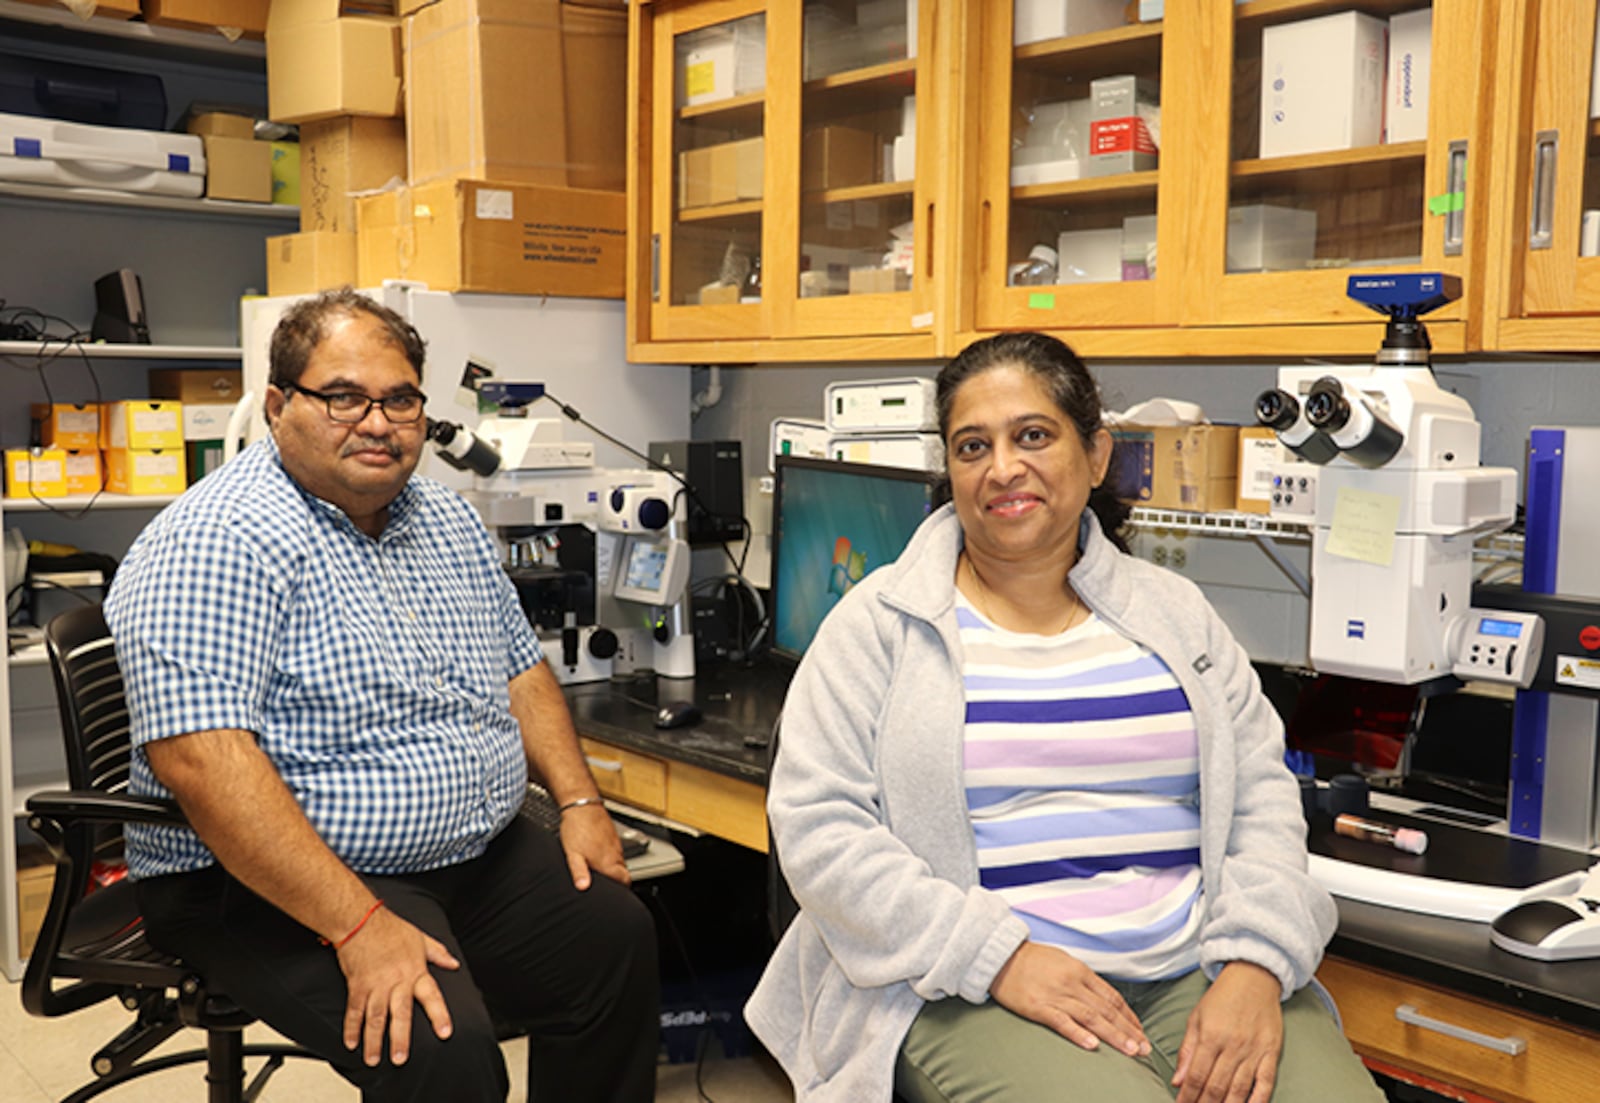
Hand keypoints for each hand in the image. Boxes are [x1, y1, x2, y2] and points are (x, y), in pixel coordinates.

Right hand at [335, 905, 460, 1066]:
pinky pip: (354, 1010)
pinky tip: (351, 1043)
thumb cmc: (391, 928)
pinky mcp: (357, 985)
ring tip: (374, 1060)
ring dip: (373, 1040)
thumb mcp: (421, 938)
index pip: (432, 995)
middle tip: (400, 1058)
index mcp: (416, 971)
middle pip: (400, 1013)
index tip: (445, 1032)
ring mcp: (375, 985)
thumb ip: (439, 954)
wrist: (360, 920)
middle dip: (400, 1038)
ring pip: (375, 1017)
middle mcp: (396, 981)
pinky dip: (351, 1028)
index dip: (439, 1014)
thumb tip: (454, 964)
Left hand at [559, 803, 629, 888]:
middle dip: (615, 879)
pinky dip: (608, 855)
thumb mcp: (573, 855)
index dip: (622, 888)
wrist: (582, 805)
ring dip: (611, 866)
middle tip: (603, 881)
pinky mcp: (612, 836)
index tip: (615, 891)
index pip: (625, 881)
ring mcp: (615, 844)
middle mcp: (615, 854)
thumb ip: (579, 873)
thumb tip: (583, 888)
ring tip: (597, 867)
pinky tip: (596, 852)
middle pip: (622, 873)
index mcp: (608, 862)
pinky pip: (614, 850)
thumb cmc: (576, 828)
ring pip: (619, 861)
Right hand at [990, 941, 1149, 1057]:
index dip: (1129, 1016)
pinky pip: (1061, 1022)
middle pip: (1107, 1010)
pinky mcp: (1038, 1007)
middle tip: (1144, 1048)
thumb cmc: (1032, 959)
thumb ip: (1083, 979)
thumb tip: (1103, 998)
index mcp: (1080, 971)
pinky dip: (1078, 1034)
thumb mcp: (1064, 961)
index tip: (1141, 1032)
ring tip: (1130, 1051)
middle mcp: (1072, 983)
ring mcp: (1055, 995)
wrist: (1001, 955)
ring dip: (1113, 1035)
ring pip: (1091, 1018)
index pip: (1112, 997)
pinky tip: (1092, 1045)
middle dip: (1128, 1030)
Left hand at [1172, 961, 1283, 1102]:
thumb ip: (1187, 1051)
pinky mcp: (1271, 1053)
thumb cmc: (1221, 997)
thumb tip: (1177, 1081)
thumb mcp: (1196, 1018)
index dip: (1188, 1096)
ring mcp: (1254, 1051)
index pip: (1197, 1076)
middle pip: (1217, 1087)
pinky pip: (1265, 1083)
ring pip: (1239, 1090)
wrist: (1254, 977)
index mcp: (1211, 1036)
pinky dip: (1257, 1101)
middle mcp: (1233, 1046)